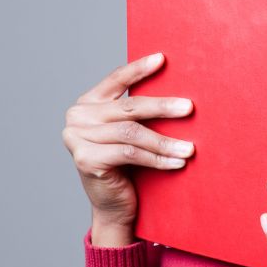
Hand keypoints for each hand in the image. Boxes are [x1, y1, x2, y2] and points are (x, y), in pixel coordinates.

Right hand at [62, 52, 195, 241]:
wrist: (114, 207)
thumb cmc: (129, 165)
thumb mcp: (131, 132)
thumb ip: (139, 111)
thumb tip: (178, 91)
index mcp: (87, 103)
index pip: (116, 80)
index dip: (139, 69)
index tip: (163, 59)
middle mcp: (77, 117)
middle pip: (129, 108)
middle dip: (163, 107)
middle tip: (190, 108)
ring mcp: (77, 138)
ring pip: (132, 133)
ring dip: (165, 141)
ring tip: (190, 148)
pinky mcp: (85, 159)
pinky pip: (130, 153)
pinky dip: (157, 159)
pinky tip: (178, 163)